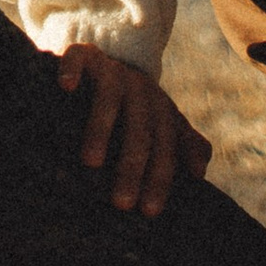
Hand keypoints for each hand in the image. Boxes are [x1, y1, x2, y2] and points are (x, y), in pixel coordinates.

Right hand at [55, 44, 211, 216]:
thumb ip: (183, 146)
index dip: (160, 178)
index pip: (165, 146)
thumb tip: (200, 171)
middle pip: (140, 128)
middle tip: (121, 202)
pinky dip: (73, 68)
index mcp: (161, 109)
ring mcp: (113, 70)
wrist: (109, 65)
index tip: (149, 211)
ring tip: (91, 162)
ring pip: (110, 95)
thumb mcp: (160, 125)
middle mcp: (140, 89)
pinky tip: (66, 86)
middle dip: (132, 166)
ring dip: (102, 127)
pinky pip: (79, 57)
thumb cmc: (134, 110)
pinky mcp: (85, 54)